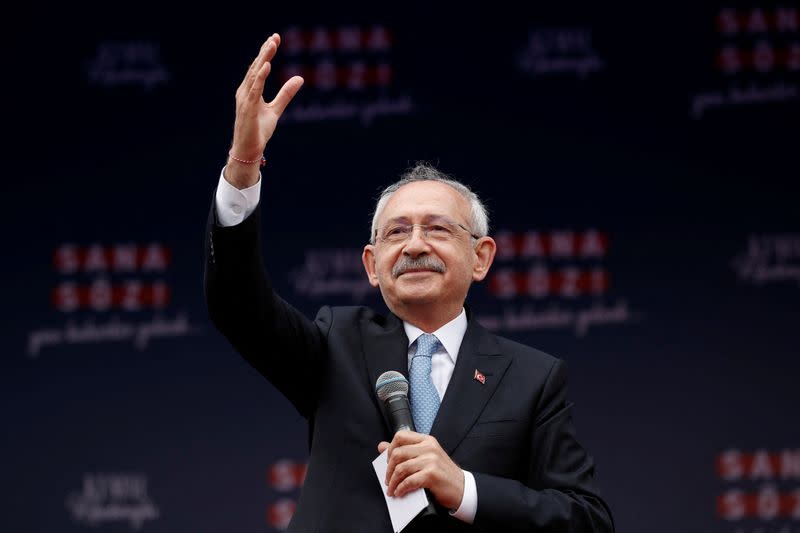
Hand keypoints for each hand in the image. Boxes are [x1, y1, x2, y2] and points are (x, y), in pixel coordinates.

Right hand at [226, 33, 303, 188]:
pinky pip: (255, 89)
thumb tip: (300, 78)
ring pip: (255, 75)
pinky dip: (260, 77)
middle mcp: (245, 91)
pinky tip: (266, 65)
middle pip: (256, 67)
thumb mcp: (276, 110)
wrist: (249, 150)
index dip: (266, 52)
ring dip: (263, 59)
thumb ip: (286, 94)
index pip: (259, 67)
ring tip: (271, 45)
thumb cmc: (258, 130)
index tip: (275, 38)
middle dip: (265, 51)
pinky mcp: (248, 108)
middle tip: (275, 37)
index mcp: (250, 90)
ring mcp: (245, 99)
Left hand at [378, 430, 464, 510]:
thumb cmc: (442, 474)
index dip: (390, 449)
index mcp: (427, 440)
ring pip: (401, 468)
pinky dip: (401, 488)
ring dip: (393, 481)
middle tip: (388, 480)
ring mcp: (431, 460)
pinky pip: (409, 481)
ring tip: (392, 489)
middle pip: (398, 453)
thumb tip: (381, 446)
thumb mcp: (425, 458)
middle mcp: (429, 447)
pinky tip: (400, 492)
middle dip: (388, 469)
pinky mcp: (432, 474)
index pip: (400, 436)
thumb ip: (405, 451)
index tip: (388, 461)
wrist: (462, 488)